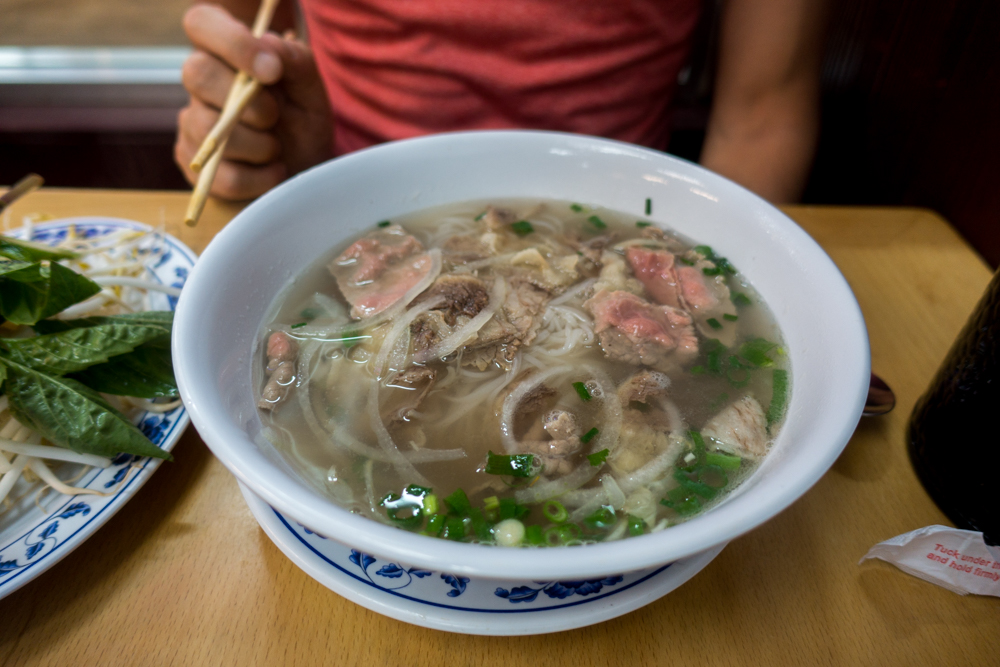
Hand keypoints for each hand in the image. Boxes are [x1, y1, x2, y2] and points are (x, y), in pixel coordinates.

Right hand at [174, 4, 333, 199]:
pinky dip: (257, 178)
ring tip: (277, 149)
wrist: (305, 172)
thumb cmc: (304, 122)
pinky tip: (273, 171)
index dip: (233, 42)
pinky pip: (219, 174)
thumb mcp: (310, 88)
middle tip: (276, 117)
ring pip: (207, 129)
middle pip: (195, 72)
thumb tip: (267, 44)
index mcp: (225, 51)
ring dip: (258, 145)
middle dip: (247, 102)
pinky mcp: (192, 163)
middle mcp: (200, 82)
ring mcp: (191, 122)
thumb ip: (294, 59)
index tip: (272, 70)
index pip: (202, 22)